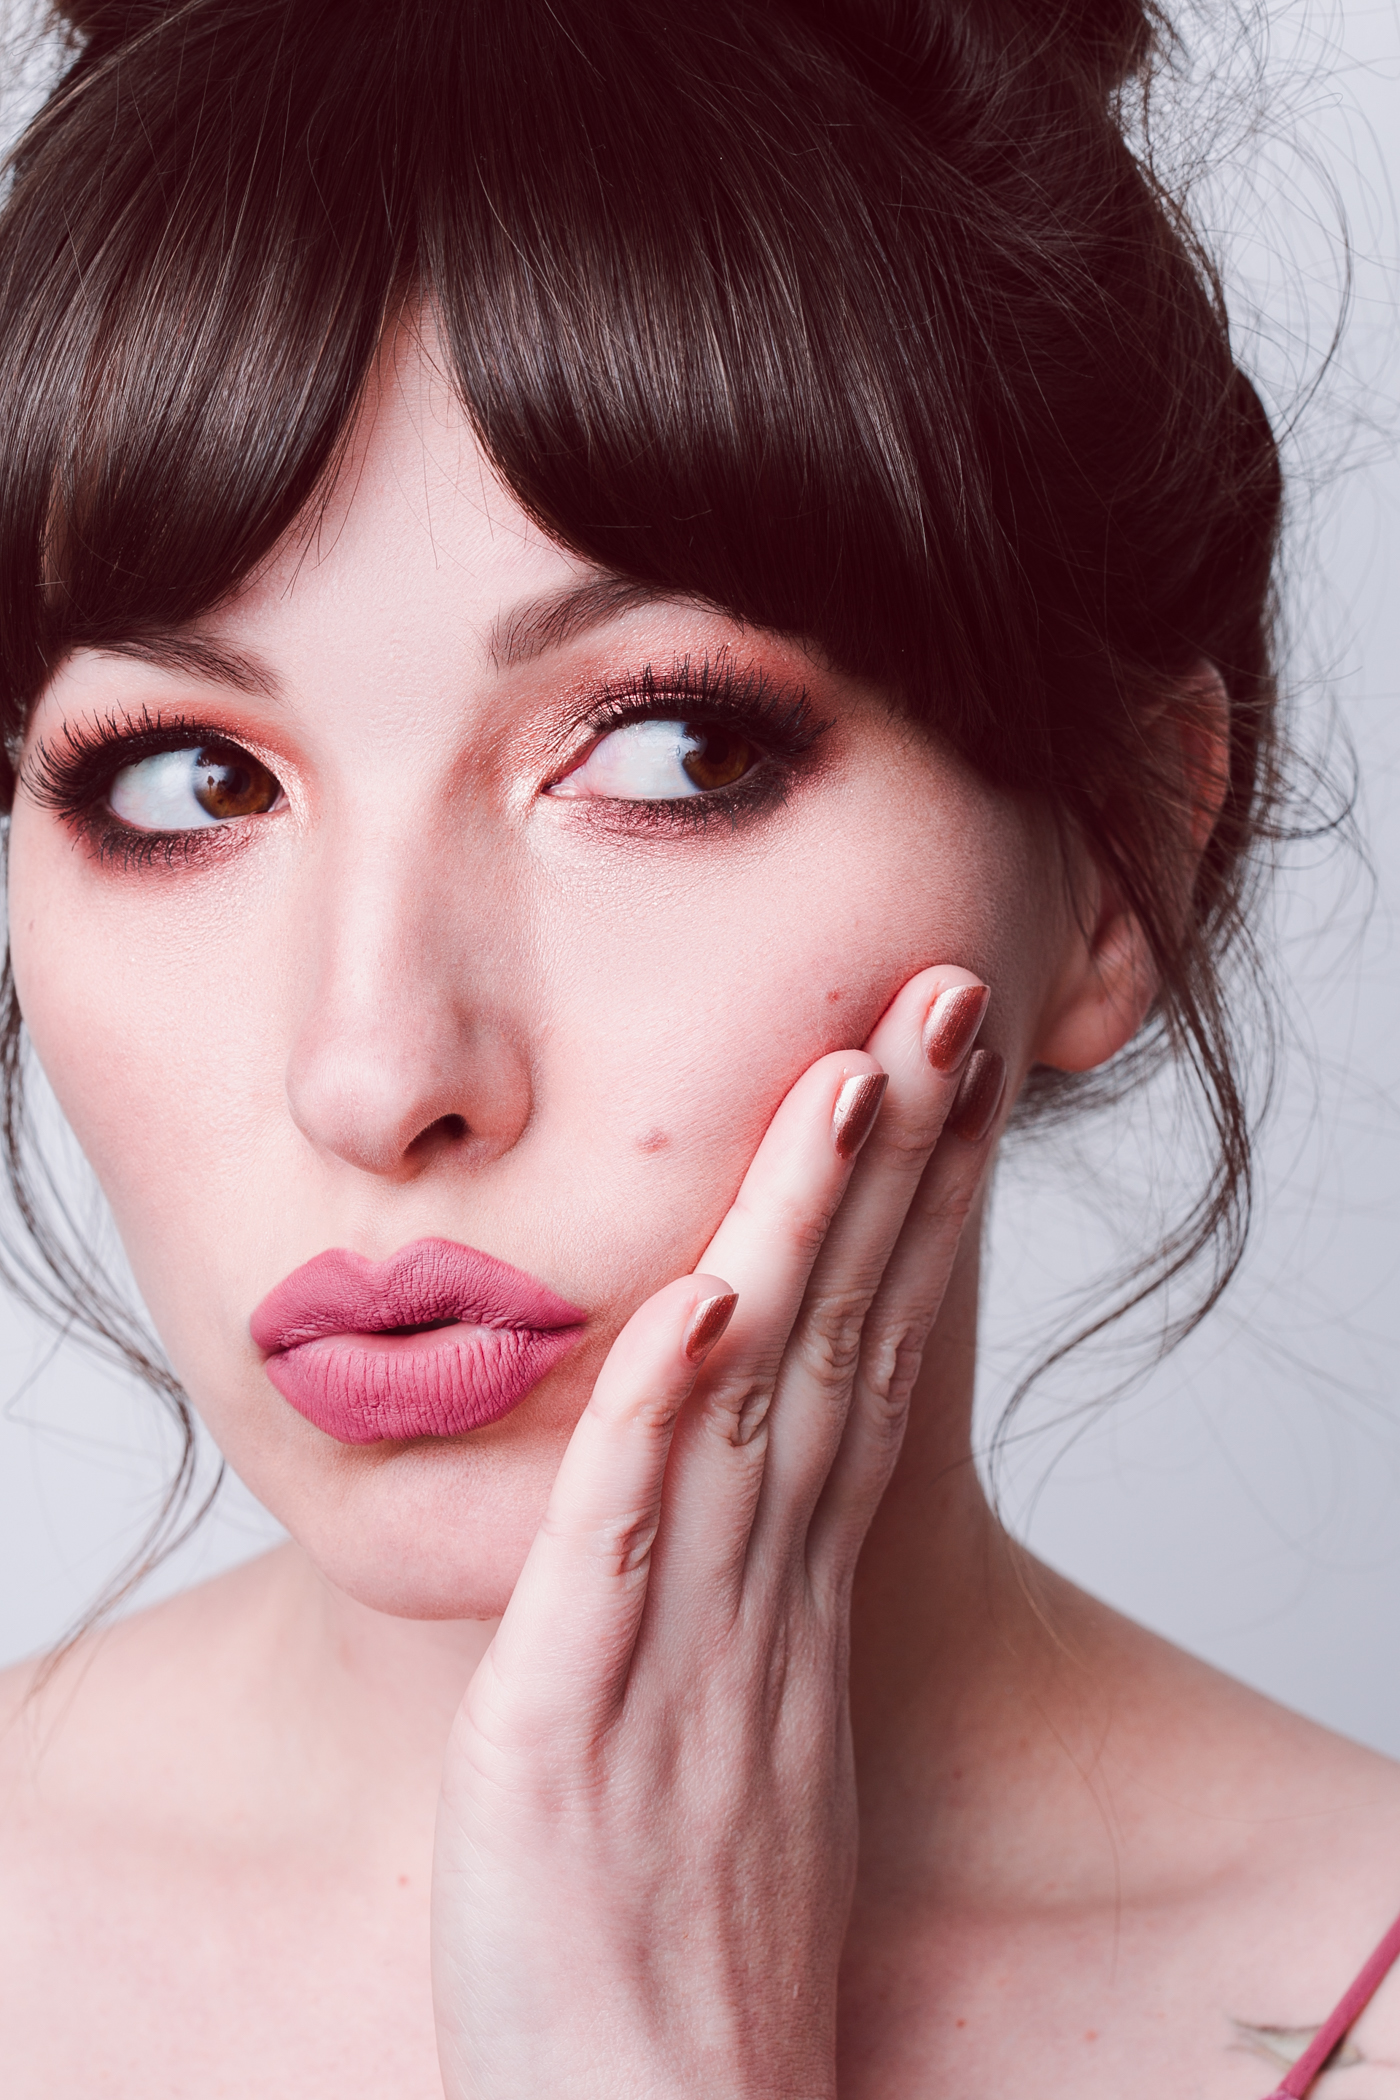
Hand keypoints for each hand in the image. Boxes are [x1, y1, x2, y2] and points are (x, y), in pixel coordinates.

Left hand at [431, 966, 1004, 2098]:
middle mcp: (763, 1603)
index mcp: (795, 1597)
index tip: (944, 1070)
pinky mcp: (569, 1729)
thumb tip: (737, 1459)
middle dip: (893, 1163)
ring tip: (846, 1078)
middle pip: (842, 1340)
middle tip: (938, 1002)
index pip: (871, 1355)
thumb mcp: (737, 1732)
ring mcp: (681, 1660)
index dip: (914, 1205)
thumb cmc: (676, 1944)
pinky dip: (662, 1419)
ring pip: (756, 1407)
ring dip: (800, 1234)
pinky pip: (622, 1550)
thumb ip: (737, 1590)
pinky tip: (700, 1301)